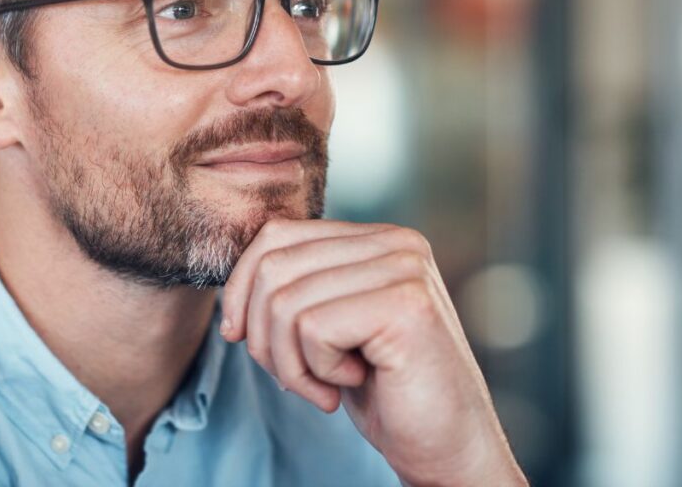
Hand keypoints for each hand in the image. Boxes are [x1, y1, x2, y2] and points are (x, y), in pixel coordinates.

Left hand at [220, 219, 526, 486]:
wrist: (449, 447)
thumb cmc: (388, 390)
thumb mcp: (333, 326)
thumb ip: (300, 286)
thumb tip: (232, 288)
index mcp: (378, 238)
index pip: (277, 234)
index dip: (242, 288)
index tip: (241, 335)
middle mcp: (397, 242)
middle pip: (274, 267)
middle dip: (262, 335)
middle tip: (295, 378)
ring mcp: (404, 270)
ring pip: (285, 301)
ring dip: (290, 362)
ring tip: (325, 386)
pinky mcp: (405, 306)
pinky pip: (312, 328)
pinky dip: (315, 370)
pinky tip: (351, 383)